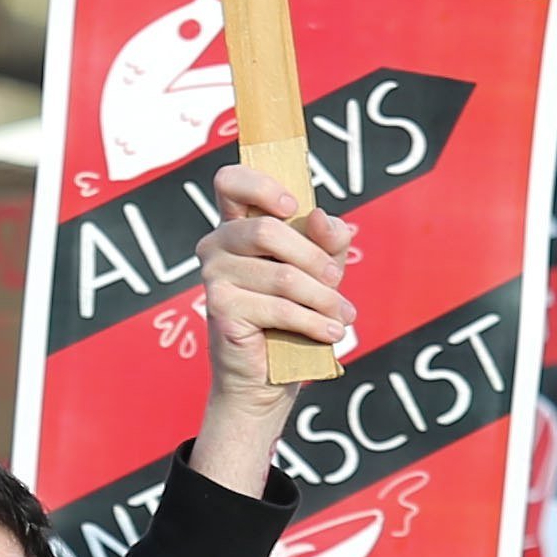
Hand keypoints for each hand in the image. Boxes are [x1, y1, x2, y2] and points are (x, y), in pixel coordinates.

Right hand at [189, 165, 350, 498]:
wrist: (270, 375)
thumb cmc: (293, 314)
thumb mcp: (319, 269)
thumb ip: (327, 240)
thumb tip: (325, 219)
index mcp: (236, 225)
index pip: (230, 182)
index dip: (260, 185)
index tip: (292, 204)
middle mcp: (216, 245)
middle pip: (267, 230)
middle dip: (314, 258)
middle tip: (337, 280)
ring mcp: (214, 277)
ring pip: (282, 275)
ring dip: (323, 299)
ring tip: (343, 317)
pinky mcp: (222, 310)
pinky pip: (279, 307)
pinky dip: (313, 321)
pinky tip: (331, 333)